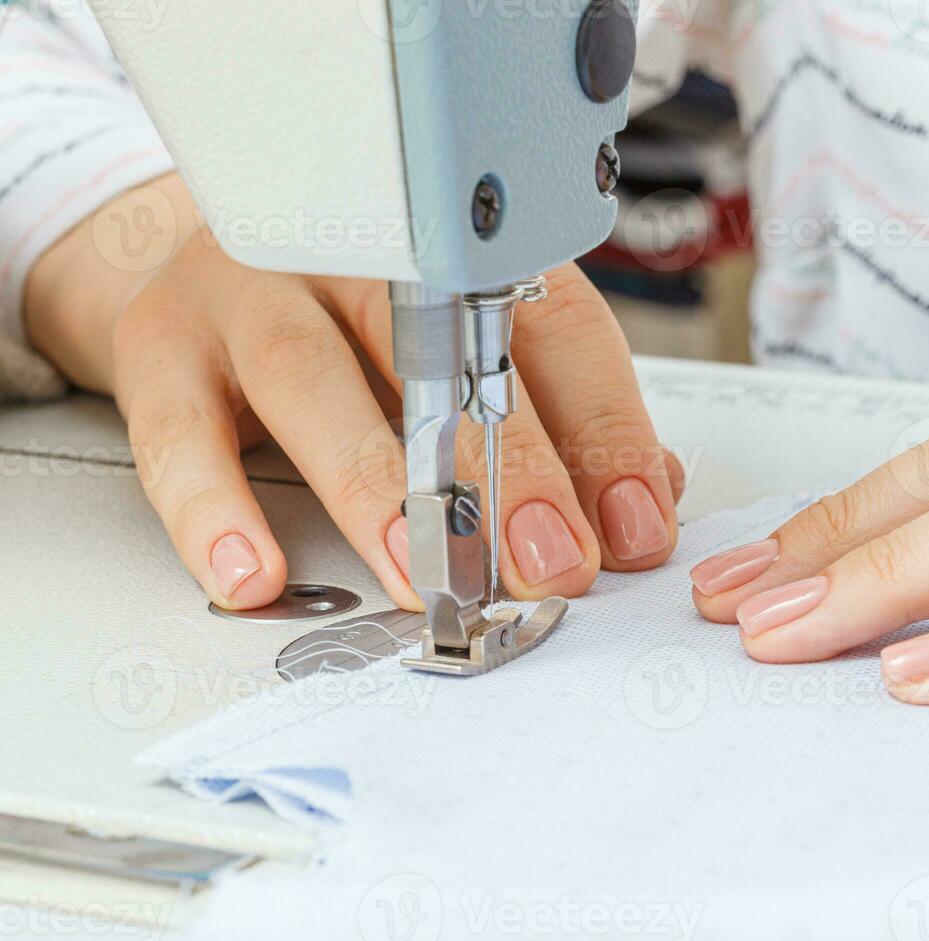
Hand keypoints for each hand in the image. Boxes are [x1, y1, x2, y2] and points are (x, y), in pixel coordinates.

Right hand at [26, 174, 680, 609]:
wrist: (195, 266)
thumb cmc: (358, 329)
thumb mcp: (466, 359)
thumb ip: (560, 423)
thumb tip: (649, 499)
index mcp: (458, 261)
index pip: (555, 332)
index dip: (605, 433)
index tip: (634, 530)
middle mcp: (359, 259)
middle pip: (442, 353)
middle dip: (507, 467)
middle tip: (547, 562)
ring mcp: (252, 290)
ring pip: (312, 376)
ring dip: (377, 486)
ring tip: (422, 574)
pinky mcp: (160, 341)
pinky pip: (181, 429)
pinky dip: (215, 508)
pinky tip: (256, 574)